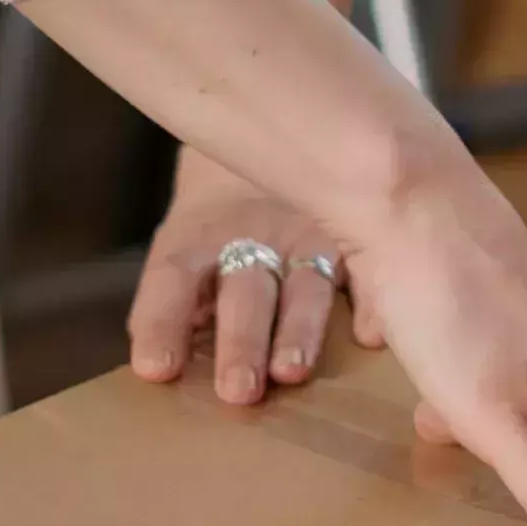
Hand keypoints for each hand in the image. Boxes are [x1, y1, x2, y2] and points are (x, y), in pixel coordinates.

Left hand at [129, 149, 380, 402]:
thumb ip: (176, 300)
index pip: (172, 277)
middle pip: (244, 292)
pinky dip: (370, 304)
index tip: (156, 368)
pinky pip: (368, 272)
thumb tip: (161, 365)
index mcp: (197, 238)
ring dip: (299, 331)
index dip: (162, 320)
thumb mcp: (185, 243)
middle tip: (238, 391)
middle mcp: (253, 238)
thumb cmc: (218, 219)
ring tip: (292, 372)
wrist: (271, 134)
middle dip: (242, 341)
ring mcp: (308, 237)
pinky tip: (370, 337)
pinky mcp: (353, 239)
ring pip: (304, 288)